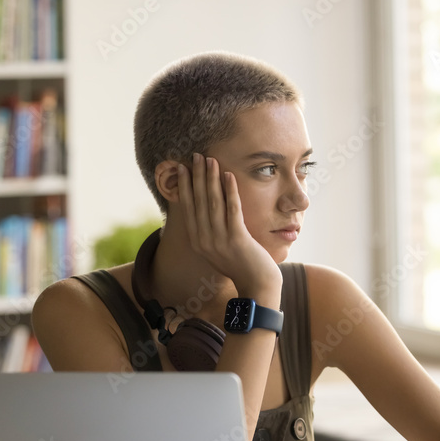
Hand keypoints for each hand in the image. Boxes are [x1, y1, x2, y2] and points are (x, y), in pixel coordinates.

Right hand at [177, 153, 280, 294]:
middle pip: (198, 201)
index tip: (182, 167)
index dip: (185, 186)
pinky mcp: (237, 239)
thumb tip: (204, 208)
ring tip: (210, 160)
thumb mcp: (217, 249)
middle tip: (195, 155)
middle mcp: (204, 240)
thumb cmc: (239, 265)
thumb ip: (208, 231)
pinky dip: (230, 191)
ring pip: (213, 203)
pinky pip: (232, 209)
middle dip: (197, 176)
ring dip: (211, 179)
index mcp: (197, 241)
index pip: (187, 208)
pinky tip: (229, 175)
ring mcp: (220, 240)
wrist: (257, 284)